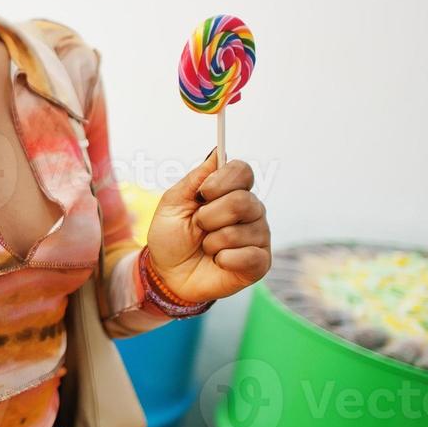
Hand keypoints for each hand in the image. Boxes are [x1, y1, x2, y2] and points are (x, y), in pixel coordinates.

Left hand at [145, 151, 271, 303]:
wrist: (167, 274)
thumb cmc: (171, 237)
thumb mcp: (173, 204)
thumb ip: (196, 179)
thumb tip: (218, 152)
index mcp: (230, 192)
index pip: (243, 171)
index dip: (222, 181)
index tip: (202, 194)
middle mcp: (250, 210)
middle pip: (242, 201)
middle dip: (208, 217)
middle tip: (198, 227)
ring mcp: (258, 236)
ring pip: (239, 231)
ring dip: (212, 242)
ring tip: (206, 247)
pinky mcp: (260, 262)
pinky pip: (248, 256)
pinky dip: (224, 259)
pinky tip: (218, 262)